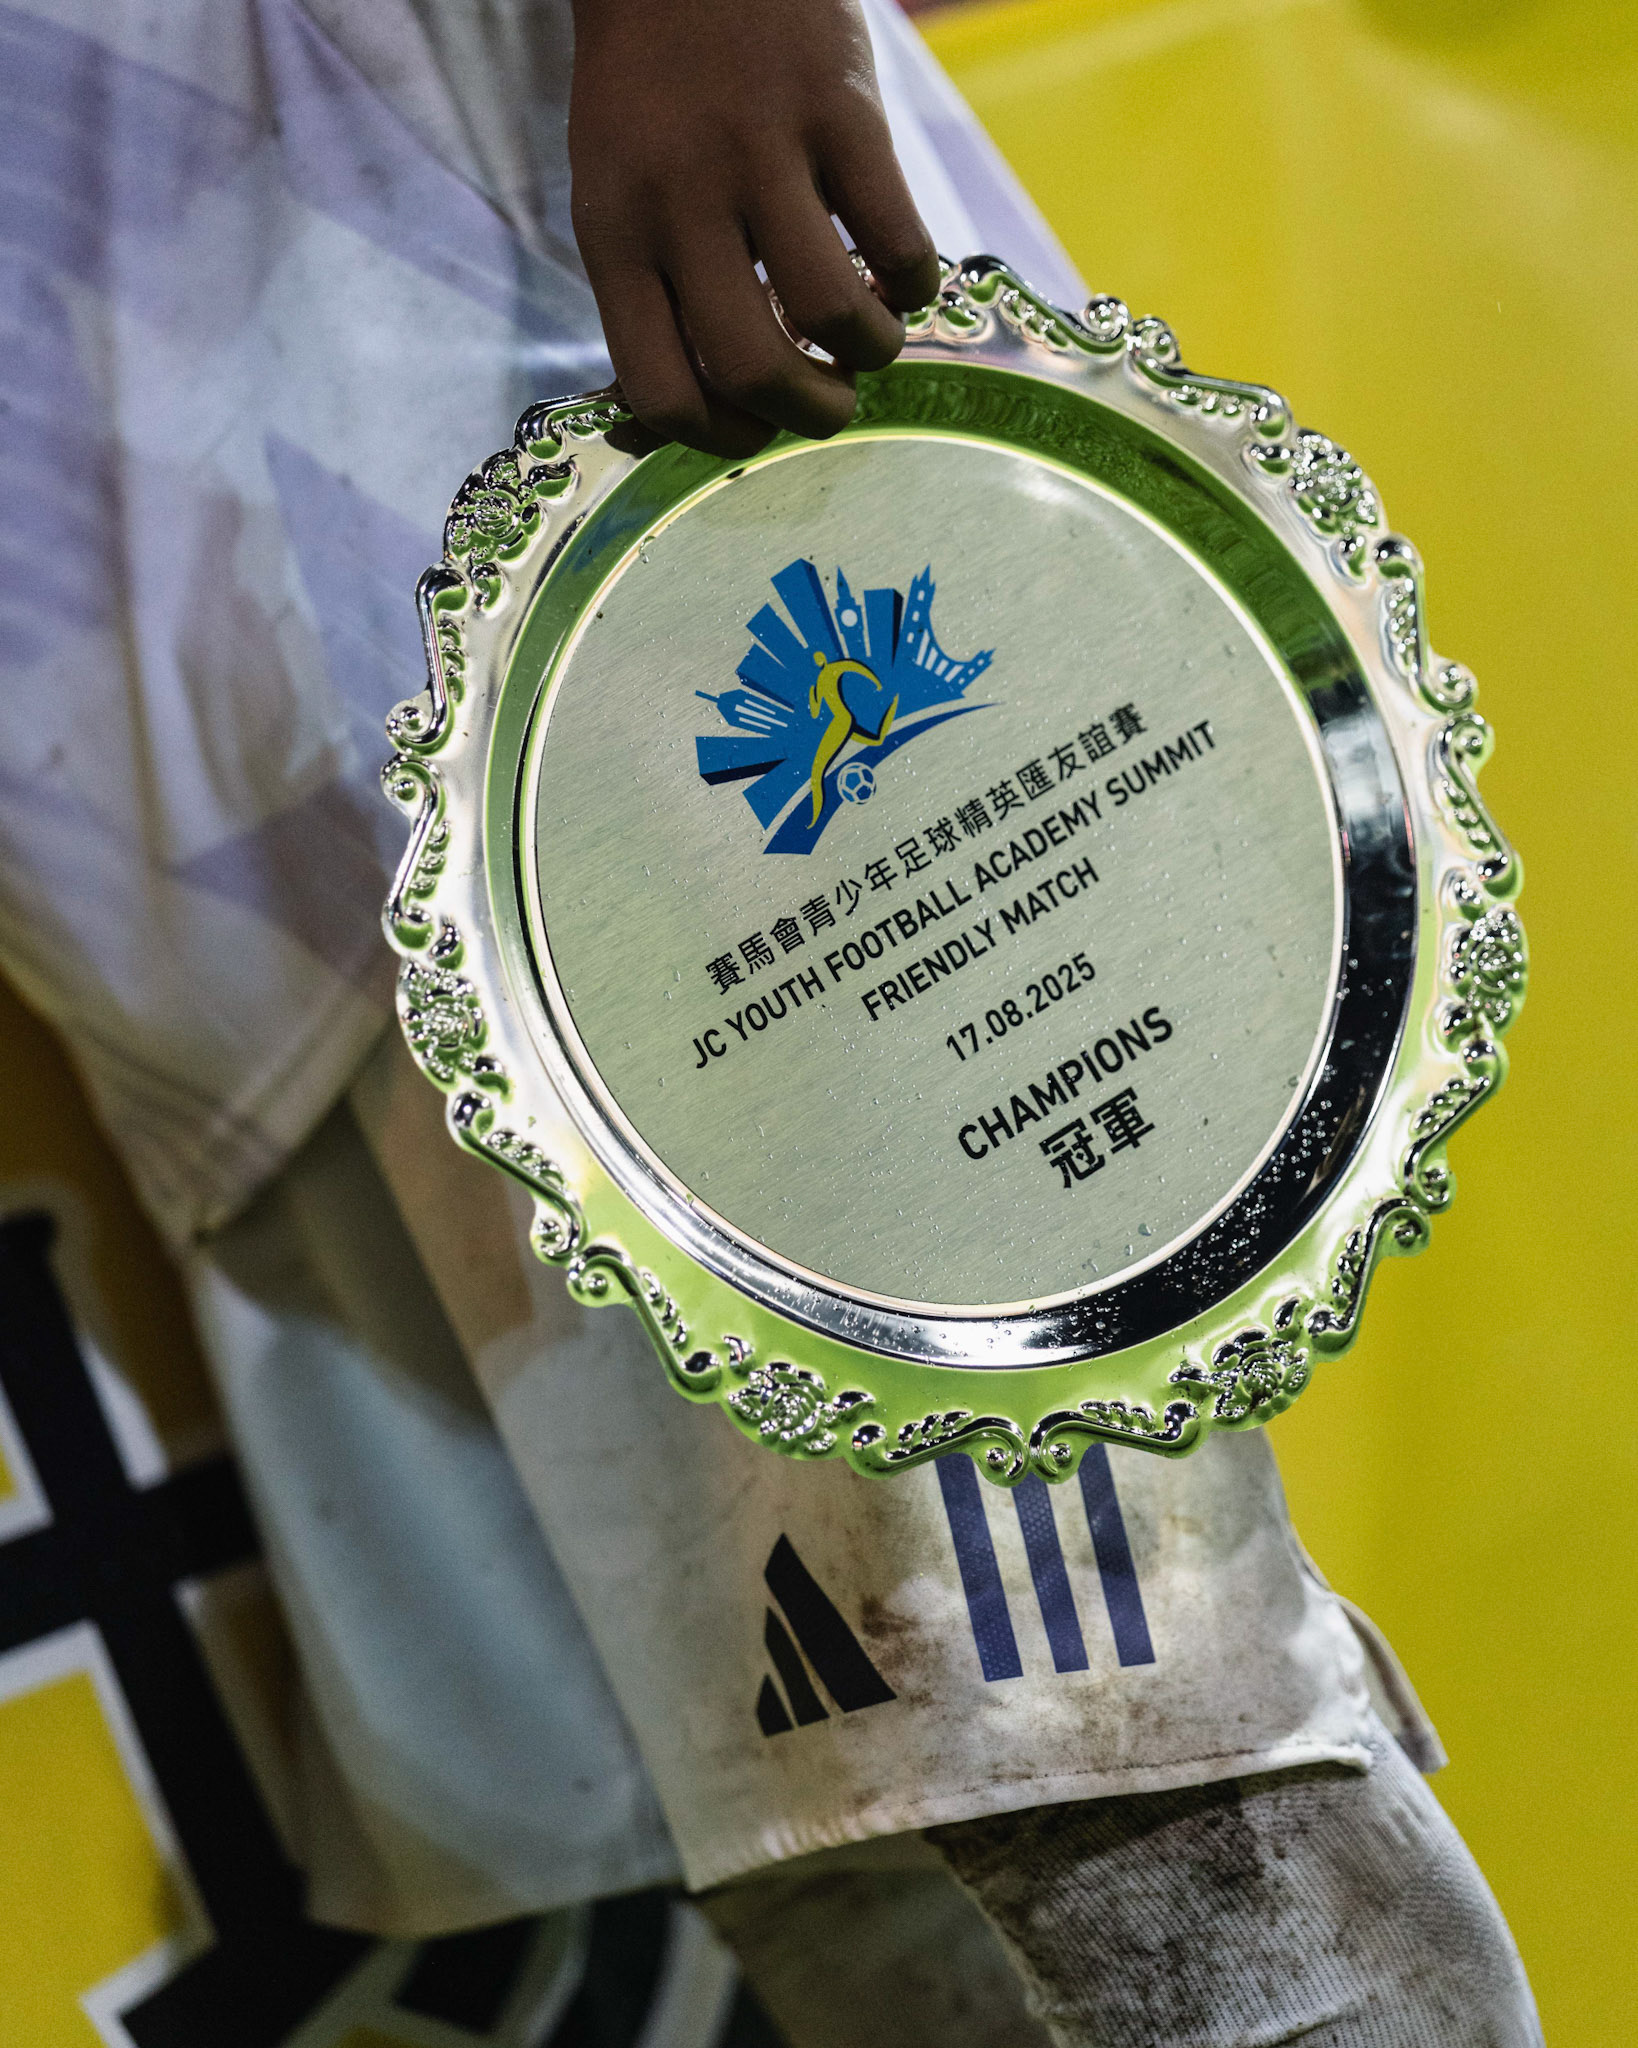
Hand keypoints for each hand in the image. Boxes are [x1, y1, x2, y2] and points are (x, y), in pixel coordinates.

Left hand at [569, 0, 941, 455]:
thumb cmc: (650, 88)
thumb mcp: (613, 189)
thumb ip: (649, 288)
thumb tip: (707, 407)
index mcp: (615, 235)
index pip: (661, 389)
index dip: (719, 439)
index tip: (754, 433)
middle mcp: (681, 201)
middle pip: (753, 367)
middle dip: (807, 414)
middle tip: (833, 406)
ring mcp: (762, 151)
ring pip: (831, 312)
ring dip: (868, 352)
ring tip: (872, 340)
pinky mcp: (839, 109)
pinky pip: (896, 237)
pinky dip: (912, 282)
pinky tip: (902, 276)